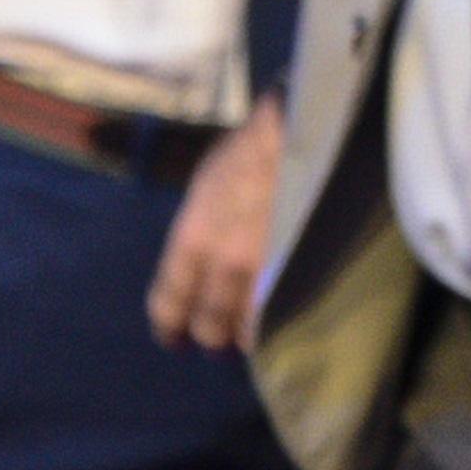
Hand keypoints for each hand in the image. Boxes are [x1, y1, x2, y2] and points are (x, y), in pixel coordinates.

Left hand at [146, 100, 282, 351]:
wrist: (301, 131)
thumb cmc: (250, 147)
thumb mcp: (205, 182)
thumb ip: (198, 224)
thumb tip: (197, 255)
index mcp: (192, 236)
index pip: (169, 300)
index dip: (169, 325)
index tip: (172, 337)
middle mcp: (222, 261)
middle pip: (208, 324)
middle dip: (209, 334)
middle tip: (215, 339)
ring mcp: (262, 269)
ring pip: (246, 328)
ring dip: (244, 334)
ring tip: (246, 334)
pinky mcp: (296, 269)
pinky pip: (280, 313)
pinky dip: (274, 321)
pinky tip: (275, 319)